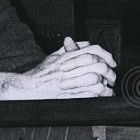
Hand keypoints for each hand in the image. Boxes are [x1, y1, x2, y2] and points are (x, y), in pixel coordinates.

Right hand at [0, 38, 115, 99]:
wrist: (27, 88)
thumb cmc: (41, 73)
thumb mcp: (54, 56)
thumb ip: (70, 49)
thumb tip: (85, 44)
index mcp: (67, 57)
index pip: (92, 50)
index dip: (106, 55)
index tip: (112, 62)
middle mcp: (68, 68)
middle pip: (97, 64)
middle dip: (109, 71)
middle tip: (112, 76)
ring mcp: (68, 82)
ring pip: (95, 79)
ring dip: (105, 84)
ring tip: (109, 87)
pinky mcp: (67, 95)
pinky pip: (88, 94)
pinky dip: (99, 94)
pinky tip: (102, 95)